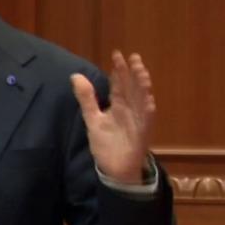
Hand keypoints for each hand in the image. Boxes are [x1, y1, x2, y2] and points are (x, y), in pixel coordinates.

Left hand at [71, 51, 154, 183]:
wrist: (114, 169)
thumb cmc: (106, 144)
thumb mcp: (92, 119)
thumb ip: (86, 98)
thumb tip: (75, 75)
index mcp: (118, 105)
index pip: (119, 84)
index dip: (118, 70)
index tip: (117, 55)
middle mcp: (130, 110)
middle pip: (132, 88)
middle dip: (133, 73)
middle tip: (132, 57)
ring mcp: (138, 121)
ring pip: (143, 100)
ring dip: (143, 86)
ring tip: (141, 71)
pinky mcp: (143, 134)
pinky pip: (147, 120)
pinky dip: (148, 110)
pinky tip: (149, 100)